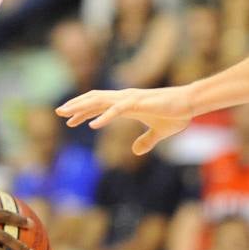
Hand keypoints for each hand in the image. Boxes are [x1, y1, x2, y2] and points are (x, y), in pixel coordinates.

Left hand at [56, 86, 194, 154]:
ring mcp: (130, 99)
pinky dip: (104, 117)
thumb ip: (146, 141)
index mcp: (127, 104)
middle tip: (58, 112)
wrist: (190, 104)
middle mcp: (125, 98)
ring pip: (100, 101)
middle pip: (94, 100)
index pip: (99, 104)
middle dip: (76, 106)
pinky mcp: (138, 104)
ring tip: (67, 116)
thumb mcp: (158, 133)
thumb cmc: (176, 114)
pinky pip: (117, 110)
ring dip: (83, 108)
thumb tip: (136, 151)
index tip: (69, 119)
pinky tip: (92, 125)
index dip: (83, 111)